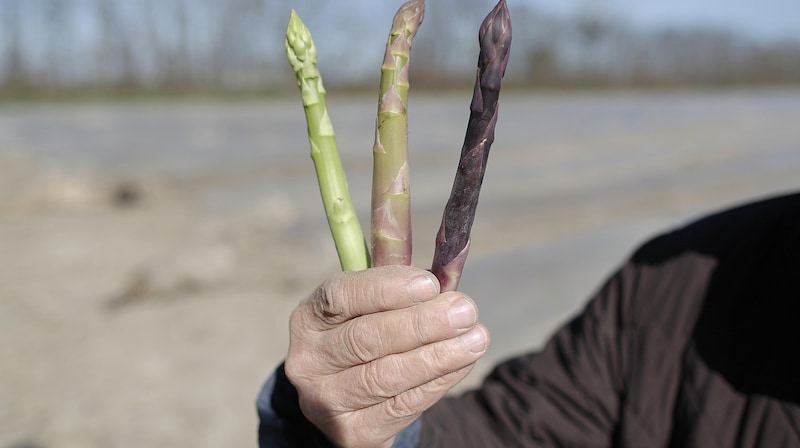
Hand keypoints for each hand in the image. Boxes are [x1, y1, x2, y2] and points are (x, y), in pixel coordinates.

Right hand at [285, 265, 489, 447]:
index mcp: (308, 317)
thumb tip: (444, 267)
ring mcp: (325, 400)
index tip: (430, 284)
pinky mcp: (351, 432)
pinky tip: (462, 363)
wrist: (348, 400)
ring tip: (476, 338)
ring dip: (438, 355)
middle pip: (367, 338)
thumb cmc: (367, 335)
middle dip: (422, 323)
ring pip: (387, 376)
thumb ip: (399, 284)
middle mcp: (307, 360)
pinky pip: (402, 406)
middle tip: (464, 311)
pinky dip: (437, 382)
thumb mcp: (369, 306)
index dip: (387, 289)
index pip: (342, 296)